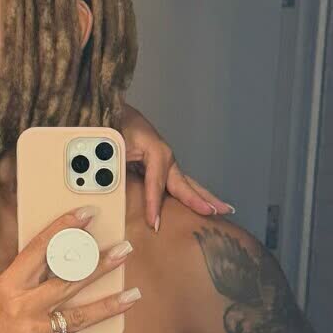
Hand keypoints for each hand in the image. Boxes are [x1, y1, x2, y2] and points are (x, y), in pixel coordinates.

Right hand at [0, 209, 141, 332]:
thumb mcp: (0, 302)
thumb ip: (27, 286)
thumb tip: (65, 269)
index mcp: (8, 286)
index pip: (39, 248)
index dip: (64, 228)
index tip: (86, 214)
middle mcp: (21, 305)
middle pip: (69, 279)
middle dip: (101, 262)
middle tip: (125, 250)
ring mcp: (33, 332)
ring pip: (80, 315)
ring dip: (110, 304)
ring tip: (132, 295)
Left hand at [118, 104, 234, 231]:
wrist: (110, 108)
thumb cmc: (113, 123)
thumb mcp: (114, 143)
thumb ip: (114, 163)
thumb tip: (110, 183)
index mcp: (155, 150)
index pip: (156, 183)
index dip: (154, 204)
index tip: (155, 223)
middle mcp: (164, 156)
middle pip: (184, 183)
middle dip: (201, 199)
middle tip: (218, 213)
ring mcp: (163, 160)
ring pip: (184, 183)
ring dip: (202, 197)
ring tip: (222, 210)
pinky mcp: (158, 164)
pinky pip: (174, 183)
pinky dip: (189, 194)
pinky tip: (199, 204)